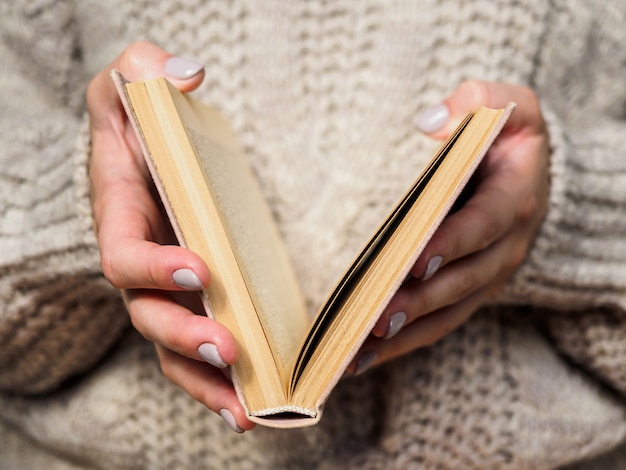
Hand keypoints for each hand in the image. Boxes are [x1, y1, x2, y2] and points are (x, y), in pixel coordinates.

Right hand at [87, 42, 253, 431]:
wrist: (156, 148)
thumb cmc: (142, 119)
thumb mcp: (132, 78)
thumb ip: (146, 70)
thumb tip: (186, 78)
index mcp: (121, 218)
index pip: (122, 256)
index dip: (153, 268)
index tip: (199, 269)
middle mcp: (141, 265)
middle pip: (149, 318)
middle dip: (186, 337)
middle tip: (229, 349)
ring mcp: (168, 290)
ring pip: (175, 349)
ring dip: (208, 381)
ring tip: (248, 410)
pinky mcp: (198, 300)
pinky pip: (202, 348)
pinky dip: (222, 381)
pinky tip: (253, 404)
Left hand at [349, 80, 549, 373]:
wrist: (530, 176)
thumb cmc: (509, 139)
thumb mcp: (510, 105)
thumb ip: (478, 101)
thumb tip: (430, 123)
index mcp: (514, 200)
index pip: (483, 225)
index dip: (453, 242)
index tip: (416, 258)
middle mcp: (504, 248)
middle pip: (461, 281)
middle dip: (419, 301)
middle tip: (375, 318)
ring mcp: (486, 276)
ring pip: (447, 313)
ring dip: (405, 334)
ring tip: (358, 351)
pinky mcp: (468, 292)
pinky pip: (438, 324)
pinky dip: (404, 342)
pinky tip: (364, 356)